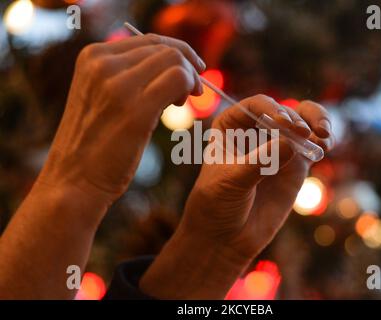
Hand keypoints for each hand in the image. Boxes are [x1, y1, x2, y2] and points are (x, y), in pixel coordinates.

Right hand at [0, 33, 206, 298]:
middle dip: (187, 66)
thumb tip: (171, 64)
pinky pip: (178, 79)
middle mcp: (102, 63)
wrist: (74, 181)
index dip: (176, 52)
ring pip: (175, 61)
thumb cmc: (94, 143)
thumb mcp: (102, 97)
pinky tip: (182, 104)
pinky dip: (190, 87)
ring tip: (183, 101)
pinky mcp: (135, 109)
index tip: (189, 71)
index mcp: (92, 56)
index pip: (149, 40)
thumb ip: (128, 75)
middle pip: (165, 48)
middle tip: (193, 90)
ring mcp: (117, 84)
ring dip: (190, 78)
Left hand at [140, 95, 333, 298]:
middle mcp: (256, 131)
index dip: (271, 109)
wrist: (226, 236)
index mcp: (231, 126)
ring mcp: (278, 147)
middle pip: (283, 110)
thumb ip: (259, 162)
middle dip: (297, 117)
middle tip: (304, 133)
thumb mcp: (231, 181)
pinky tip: (325, 147)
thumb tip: (290, 144)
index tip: (283, 123)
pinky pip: (313, 145)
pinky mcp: (295, 165)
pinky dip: (322, 142)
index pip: (255, 106)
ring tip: (323, 135)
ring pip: (303, 122)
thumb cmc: (216, 204)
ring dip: (317, 121)